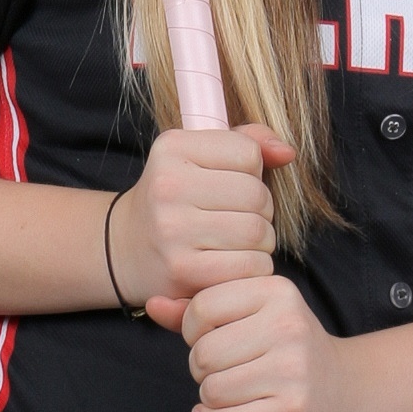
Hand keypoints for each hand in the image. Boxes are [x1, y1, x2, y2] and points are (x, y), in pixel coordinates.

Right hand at [107, 125, 293, 316]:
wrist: (125, 249)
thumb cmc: (176, 199)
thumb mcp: (200, 158)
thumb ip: (247, 143)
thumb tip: (287, 152)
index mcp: (172, 147)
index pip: (248, 152)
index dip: (251, 172)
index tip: (229, 185)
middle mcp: (167, 185)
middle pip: (257, 195)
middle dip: (260, 211)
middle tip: (236, 219)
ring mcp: (172, 229)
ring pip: (258, 232)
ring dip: (260, 242)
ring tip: (235, 242)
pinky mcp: (182, 269)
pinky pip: (250, 266)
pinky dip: (252, 268)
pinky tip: (231, 264)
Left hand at [152, 267, 350, 411]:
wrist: (342, 394)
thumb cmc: (285, 352)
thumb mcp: (250, 317)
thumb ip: (199, 310)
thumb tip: (152, 303)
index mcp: (277, 291)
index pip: (201, 309)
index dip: (194, 332)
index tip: (213, 341)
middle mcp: (289, 326)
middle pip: (203, 354)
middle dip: (203, 370)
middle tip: (227, 373)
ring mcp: (293, 371)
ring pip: (212, 390)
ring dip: (212, 399)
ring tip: (235, 394)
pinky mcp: (293, 411)